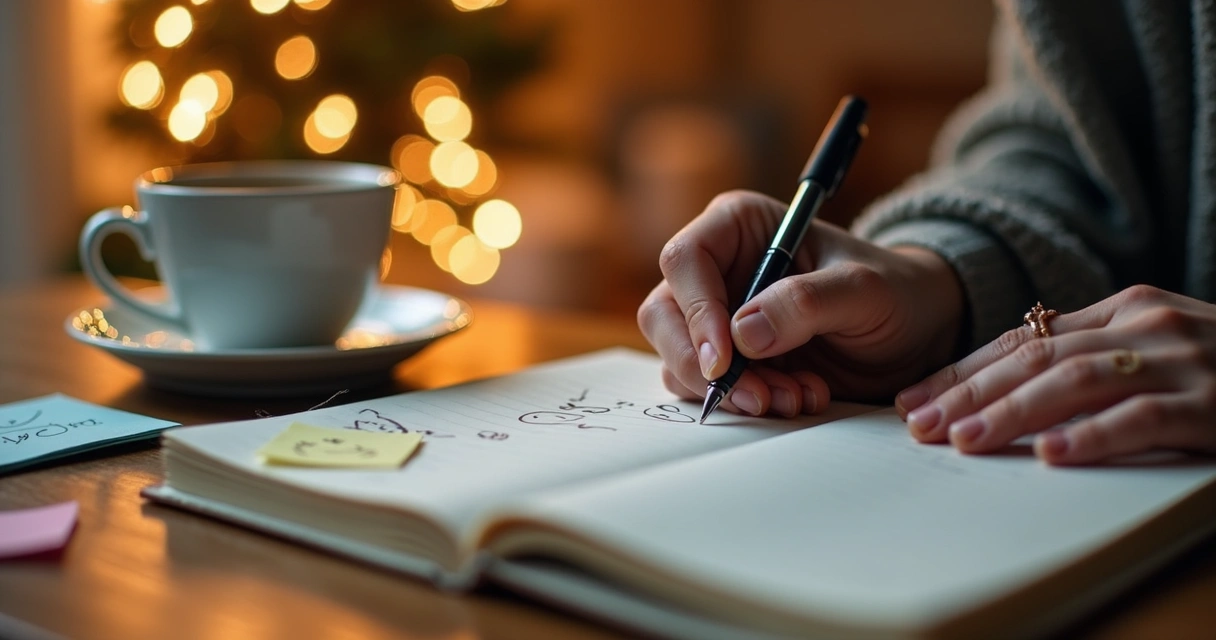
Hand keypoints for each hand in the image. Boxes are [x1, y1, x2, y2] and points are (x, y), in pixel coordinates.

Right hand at [637, 190, 964, 416]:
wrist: (914, 333)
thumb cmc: (893, 292)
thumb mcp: (864, 291)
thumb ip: (807, 303)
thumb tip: (742, 333)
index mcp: (739, 226)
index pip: (686, 260)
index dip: (696, 310)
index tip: (726, 359)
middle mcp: (717, 269)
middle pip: (664, 314)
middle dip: (704, 364)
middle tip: (756, 397)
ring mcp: (716, 317)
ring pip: (679, 357)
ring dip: (730, 391)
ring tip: (795, 397)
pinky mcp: (728, 359)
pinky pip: (706, 387)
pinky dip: (744, 403)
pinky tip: (796, 397)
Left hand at [897, 285, 1215, 463]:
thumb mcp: (1154, 348)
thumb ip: (1091, 355)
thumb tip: (1004, 388)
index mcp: (1125, 308)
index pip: (1024, 339)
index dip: (964, 371)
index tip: (915, 399)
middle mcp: (1147, 324)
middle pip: (1038, 358)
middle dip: (970, 393)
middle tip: (920, 424)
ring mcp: (1184, 360)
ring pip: (1078, 380)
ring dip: (1013, 412)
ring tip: (965, 440)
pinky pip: (1145, 419)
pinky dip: (1095, 436)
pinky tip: (1052, 454)